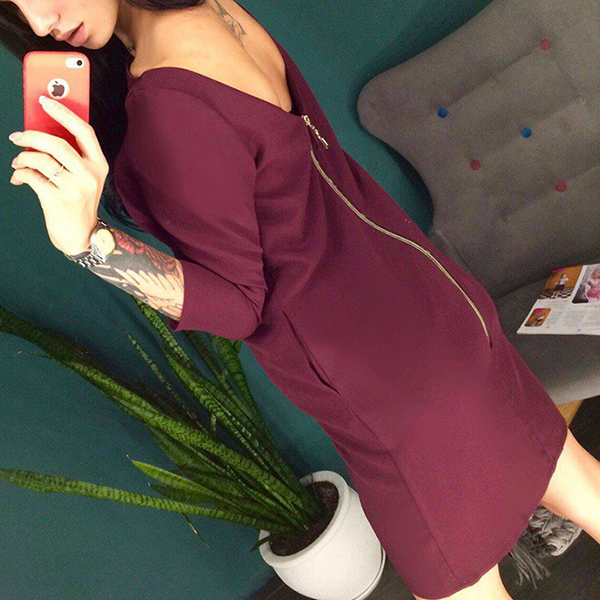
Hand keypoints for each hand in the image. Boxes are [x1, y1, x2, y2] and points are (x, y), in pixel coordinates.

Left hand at [8, 95, 109, 254]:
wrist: (81, 235)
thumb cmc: (78, 202)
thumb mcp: (83, 178)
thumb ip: (69, 157)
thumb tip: (39, 133)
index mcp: (98, 165)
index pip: (84, 132)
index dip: (64, 113)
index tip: (44, 101)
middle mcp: (90, 175)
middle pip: (58, 144)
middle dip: (32, 136)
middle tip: (17, 136)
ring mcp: (75, 189)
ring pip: (41, 159)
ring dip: (22, 158)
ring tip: (17, 162)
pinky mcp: (58, 200)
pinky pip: (32, 177)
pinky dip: (20, 175)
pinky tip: (18, 178)